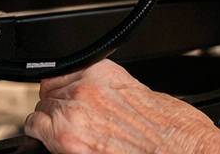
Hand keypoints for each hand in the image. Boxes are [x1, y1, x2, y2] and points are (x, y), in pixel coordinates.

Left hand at [23, 59, 219, 153]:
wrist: (180, 149)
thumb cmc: (170, 127)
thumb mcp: (140, 92)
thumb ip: (111, 90)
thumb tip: (98, 97)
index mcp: (102, 73)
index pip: (61, 72)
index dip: (64, 87)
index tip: (66, 95)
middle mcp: (83, 91)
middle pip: (47, 94)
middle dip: (56, 107)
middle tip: (73, 120)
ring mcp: (72, 120)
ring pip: (39, 117)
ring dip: (49, 125)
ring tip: (68, 135)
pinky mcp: (68, 147)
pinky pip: (39, 139)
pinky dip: (46, 143)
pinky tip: (64, 146)